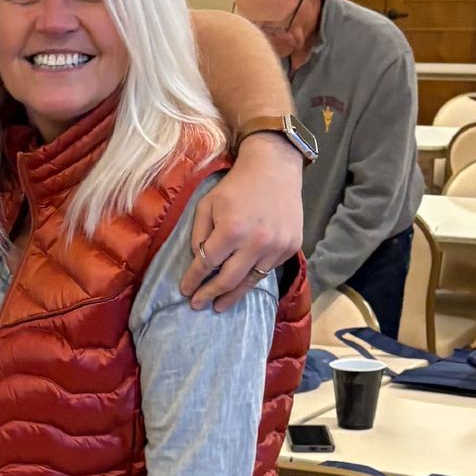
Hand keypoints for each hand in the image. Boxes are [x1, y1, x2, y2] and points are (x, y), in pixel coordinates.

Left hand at [183, 134, 303, 310]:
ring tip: (219, 305)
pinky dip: (252, 277)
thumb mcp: (207, 204)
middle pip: (228, 280)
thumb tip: (199, 260)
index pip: (207, 264)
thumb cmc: (235, 186)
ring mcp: (277, 246)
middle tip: (198, 305)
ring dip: (232, 295)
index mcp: (232, 230)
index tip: (185, 291)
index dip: (193, 280)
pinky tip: (242, 282)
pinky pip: (267, 270)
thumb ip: (199, 234)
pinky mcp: (291, 247)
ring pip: (250, 281)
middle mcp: (256, 242)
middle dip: (210, 295)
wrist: (274, 169)